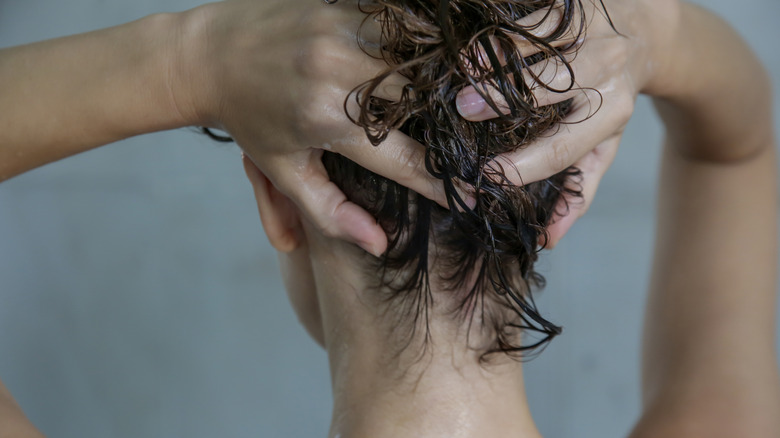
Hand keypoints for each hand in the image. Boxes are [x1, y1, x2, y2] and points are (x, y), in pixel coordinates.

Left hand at [171, 0, 444, 255]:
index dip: (442, 181)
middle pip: (421, 103)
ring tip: (464, 100)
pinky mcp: (344, 3)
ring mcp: (342, 31)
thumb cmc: (250, 121)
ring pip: (420, 58)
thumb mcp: (285, 173)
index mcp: (326, 121)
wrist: (210, 56)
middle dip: (448, 127)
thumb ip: (331, 212)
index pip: (403, 158)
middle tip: (471, 143)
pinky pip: (403, 23)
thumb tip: (378, 244)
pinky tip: (434, 61)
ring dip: (441, 81)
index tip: (475, 195)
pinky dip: (422, 43)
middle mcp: (338, 73)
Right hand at [455, 0, 678, 246]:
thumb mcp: (605, 144)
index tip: (486, 173)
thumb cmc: (615, 95)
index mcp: (611, 112)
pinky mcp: (571, 3)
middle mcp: (606, 69)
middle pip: (547, 87)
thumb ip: (577, 191)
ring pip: (533, 47)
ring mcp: (589, 30)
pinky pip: (527, 20)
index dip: (523, 164)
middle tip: (462, 110)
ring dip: (492, 62)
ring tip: (461, 75)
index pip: (562, 146)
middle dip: (501, 99)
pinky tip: (471, 51)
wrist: (648, 28)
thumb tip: (547, 240)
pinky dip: (496, 36)